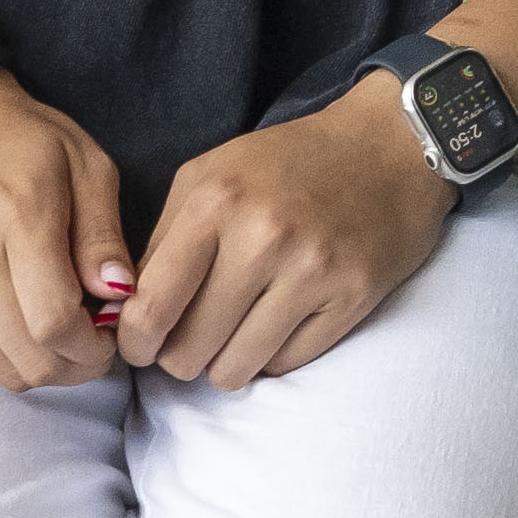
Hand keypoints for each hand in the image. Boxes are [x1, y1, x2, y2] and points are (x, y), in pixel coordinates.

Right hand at [0, 69, 132, 395]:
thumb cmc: (18, 136)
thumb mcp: (84, 163)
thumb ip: (104, 236)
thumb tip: (119, 298)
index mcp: (15, 215)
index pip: (55, 323)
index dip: (93, 348)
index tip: (109, 335)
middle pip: (27, 361)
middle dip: (72, 366)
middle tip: (89, 342)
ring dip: (35, 360)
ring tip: (51, 324)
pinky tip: (7, 302)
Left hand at [119, 79, 456, 388]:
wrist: (389, 146)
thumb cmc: (289, 163)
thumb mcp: (211, 175)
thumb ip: (163, 239)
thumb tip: (128, 313)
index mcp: (216, 201)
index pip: (150, 307)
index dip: (134, 342)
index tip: (139, 347)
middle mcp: (263, 238)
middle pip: (188, 351)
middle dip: (178, 357)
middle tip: (189, 340)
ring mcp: (312, 272)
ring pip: (233, 370)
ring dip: (224, 362)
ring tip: (233, 333)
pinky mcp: (352, 299)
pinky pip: (284, 365)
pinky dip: (271, 354)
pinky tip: (277, 322)